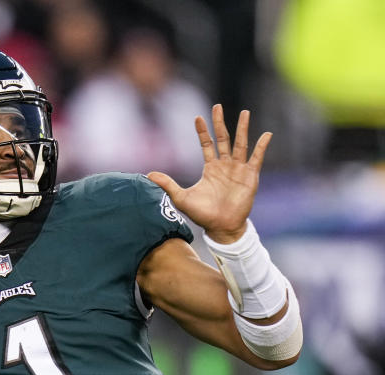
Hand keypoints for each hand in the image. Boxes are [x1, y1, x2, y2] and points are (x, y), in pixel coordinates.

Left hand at [147, 104, 271, 243]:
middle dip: (220, 122)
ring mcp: (238, 169)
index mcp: (210, 168)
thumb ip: (168, 184)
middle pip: (223, 138)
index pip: (206, 144)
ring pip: (241, 144)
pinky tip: (266, 134)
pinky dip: (261, 147)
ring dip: (243, 128)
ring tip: (245, 112)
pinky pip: (257, 158)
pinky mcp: (250, 176)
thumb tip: (149, 175)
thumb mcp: (181, 198)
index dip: (202, 131)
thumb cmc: (202, 214)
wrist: (221, 227)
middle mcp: (225, 165)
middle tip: (217, 106)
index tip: (197, 117)